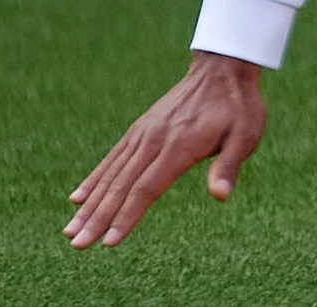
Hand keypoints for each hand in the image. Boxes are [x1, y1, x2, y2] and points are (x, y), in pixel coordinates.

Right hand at [66, 52, 266, 247]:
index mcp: (179, 147)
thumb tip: (221, 195)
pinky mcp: (139, 130)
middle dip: (98, 218)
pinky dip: (94, 179)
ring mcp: (143, 134)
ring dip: (90, 204)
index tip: (109, 242)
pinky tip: (77, 198)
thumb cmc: (239, 107)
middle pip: (121, 186)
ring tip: (69, 231)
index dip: (127, 216)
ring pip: (111, 174)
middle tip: (77, 245)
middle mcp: (154, 141)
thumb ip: (229, 165)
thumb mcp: (247, 134)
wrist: (222, 69)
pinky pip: (112, 158)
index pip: (147, 189)